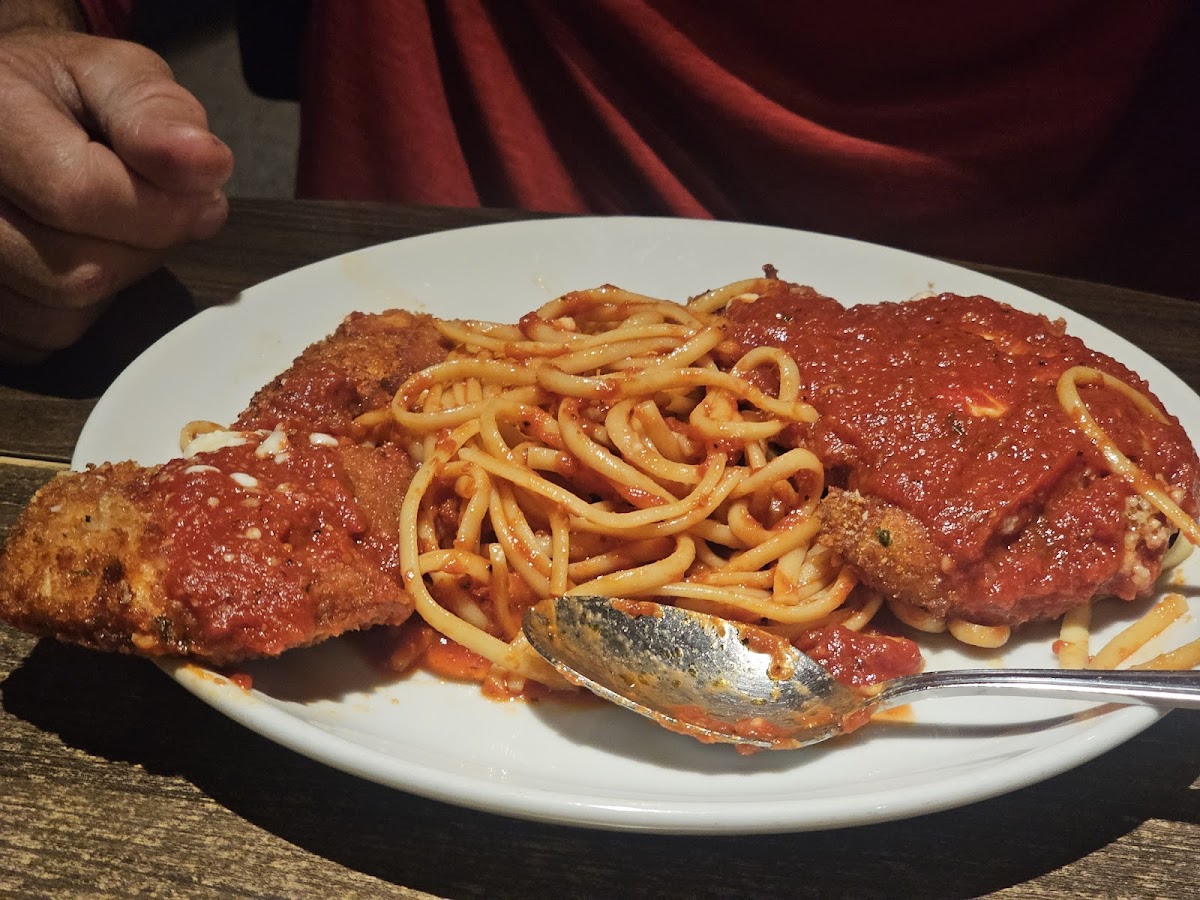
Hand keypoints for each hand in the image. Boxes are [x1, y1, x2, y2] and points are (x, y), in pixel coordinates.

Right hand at [0, 27, 233, 362]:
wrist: (5, 114)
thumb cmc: (60, 96)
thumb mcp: (114, 75)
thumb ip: (158, 112)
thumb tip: (203, 164)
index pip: (78, 194)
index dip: (159, 210)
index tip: (196, 197)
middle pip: (73, 270)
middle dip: (141, 249)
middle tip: (149, 212)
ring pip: (57, 314)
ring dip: (111, 283)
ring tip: (107, 230)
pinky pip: (38, 339)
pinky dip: (76, 312)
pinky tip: (72, 256)